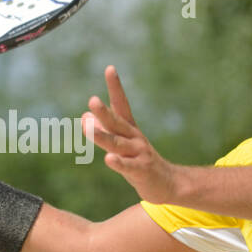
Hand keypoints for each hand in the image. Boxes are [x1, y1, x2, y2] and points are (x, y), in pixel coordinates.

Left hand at [84, 65, 178, 204]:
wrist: (168, 183)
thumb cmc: (139, 160)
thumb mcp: (121, 143)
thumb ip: (104, 129)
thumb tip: (84, 117)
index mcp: (129, 128)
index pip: (121, 104)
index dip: (115, 87)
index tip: (110, 68)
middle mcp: (134, 137)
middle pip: (116, 123)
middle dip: (104, 112)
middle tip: (92, 100)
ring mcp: (139, 153)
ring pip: (117, 144)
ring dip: (102, 136)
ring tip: (86, 129)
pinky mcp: (141, 171)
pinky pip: (127, 167)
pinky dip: (118, 163)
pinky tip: (108, 159)